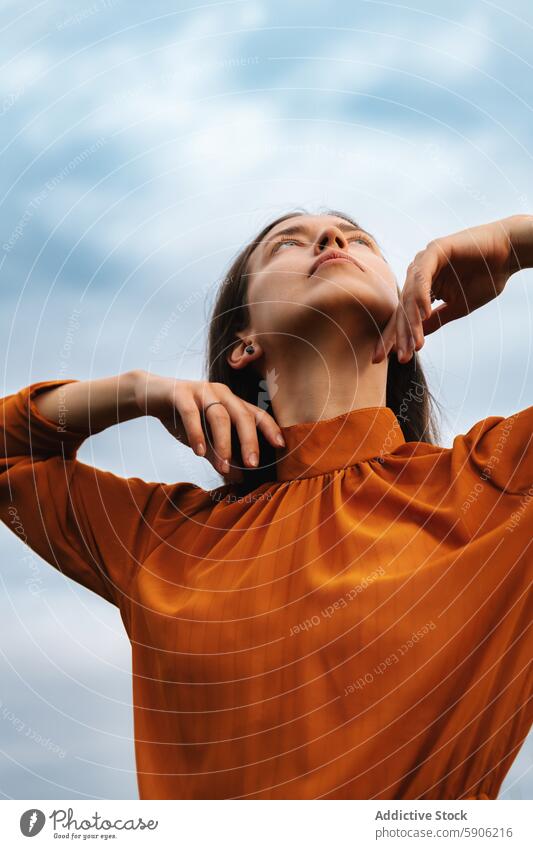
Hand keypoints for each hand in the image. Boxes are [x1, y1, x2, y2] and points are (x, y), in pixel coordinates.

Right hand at [132, 371, 284, 482]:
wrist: (150, 395)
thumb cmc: (183, 417)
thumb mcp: (205, 438)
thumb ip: (220, 454)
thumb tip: (238, 477)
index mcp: (231, 402)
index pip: (256, 413)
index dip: (270, 428)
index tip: (281, 446)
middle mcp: (221, 393)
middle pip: (242, 415)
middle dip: (250, 441)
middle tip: (253, 464)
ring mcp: (201, 391)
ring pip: (219, 416)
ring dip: (223, 443)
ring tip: (224, 466)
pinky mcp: (180, 393)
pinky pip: (191, 413)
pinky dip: (197, 434)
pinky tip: (199, 452)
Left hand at [372, 215, 529, 363]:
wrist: (509, 254)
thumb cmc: (485, 277)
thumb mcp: (457, 307)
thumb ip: (435, 320)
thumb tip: (416, 339)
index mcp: (421, 286)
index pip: (403, 315)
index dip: (395, 337)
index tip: (385, 360)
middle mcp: (418, 273)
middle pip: (401, 308)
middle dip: (398, 335)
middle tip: (395, 358)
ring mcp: (424, 261)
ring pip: (410, 296)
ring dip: (411, 322)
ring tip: (414, 344)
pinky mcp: (434, 250)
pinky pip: (423, 277)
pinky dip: (421, 296)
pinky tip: (423, 315)